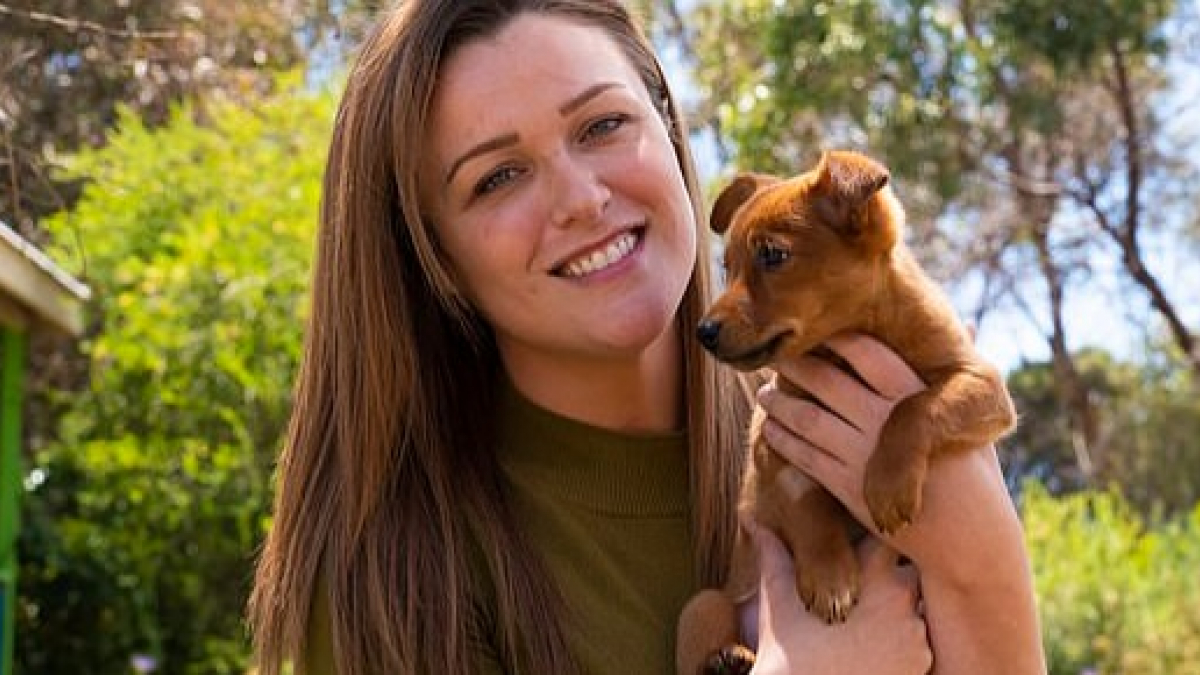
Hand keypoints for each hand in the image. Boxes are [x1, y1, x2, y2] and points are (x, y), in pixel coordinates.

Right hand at [744, 523, 931, 674]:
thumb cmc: (788, 653)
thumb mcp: (778, 601)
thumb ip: (773, 556)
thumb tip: (754, 523)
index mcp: (875, 579)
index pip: (891, 542)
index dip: (877, 544)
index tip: (861, 553)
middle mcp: (904, 604)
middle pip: (910, 576)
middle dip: (890, 582)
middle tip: (861, 596)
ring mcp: (916, 639)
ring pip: (917, 612)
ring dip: (898, 615)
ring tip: (865, 628)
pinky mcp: (921, 668)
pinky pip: (920, 646)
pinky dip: (902, 646)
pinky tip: (873, 652)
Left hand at [754, 333, 1015, 578]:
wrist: (969, 537)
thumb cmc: (971, 470)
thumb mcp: (968, 417)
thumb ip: (949, 373)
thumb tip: (966, 322)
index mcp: (915, 395)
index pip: (864, 350)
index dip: (833, 337)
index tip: (812, 329)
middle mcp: (884, 420)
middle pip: (825, 380)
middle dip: (794, 366)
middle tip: (776, 358)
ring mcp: (863, 454)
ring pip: (806, 417)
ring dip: (779, 402)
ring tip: (765, 393)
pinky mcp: (848, 488)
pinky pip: (804, 456)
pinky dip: (782, 439)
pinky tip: (770, 429)